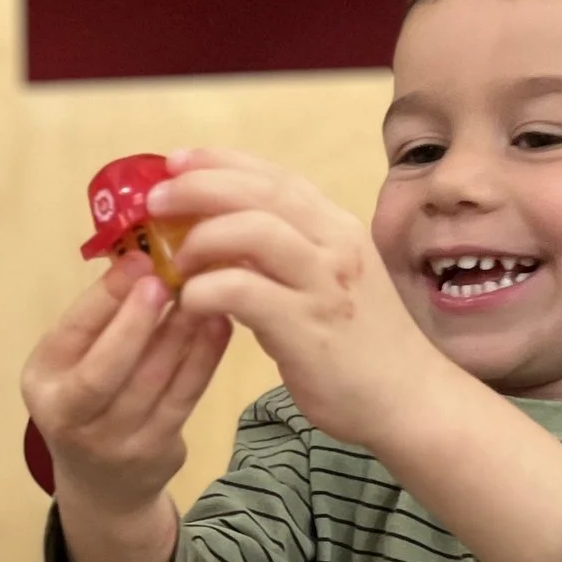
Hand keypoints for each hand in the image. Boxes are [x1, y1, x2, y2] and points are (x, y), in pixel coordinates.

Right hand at [21, 252, 230, 517]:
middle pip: (106, 368)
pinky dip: (204, 358)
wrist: (103, 484)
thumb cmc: (89, 400)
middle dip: (138, 320)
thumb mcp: (75, 360)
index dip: (106, 297)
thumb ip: (99, 317)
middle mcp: (69, 417)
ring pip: (152, 381)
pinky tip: (218, 325)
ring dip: (180, 331)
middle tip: (168, 278)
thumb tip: (139, 255)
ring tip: (202, 292)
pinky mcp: (155, 451)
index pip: (72, 335)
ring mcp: (113, 441)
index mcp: (41, 381)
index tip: (139, 260)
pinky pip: (184, 398)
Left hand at [149, 149, 460, 448]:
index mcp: (336, 227)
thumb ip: (283, 256)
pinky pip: (244, 291)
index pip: (274, 176)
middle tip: (154, 200)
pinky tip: (189, 303)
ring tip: (173, 260)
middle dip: (199, 187)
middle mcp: (335, 243)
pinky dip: (207, 290)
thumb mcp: (326, 282)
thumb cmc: (359, 347)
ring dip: (201, 237)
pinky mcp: (309, 327)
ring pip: (253, 231)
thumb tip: (220, 238)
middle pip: (259, 192)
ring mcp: (324, 283)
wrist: (407, 399)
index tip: (175, 162)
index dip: (220, 163)